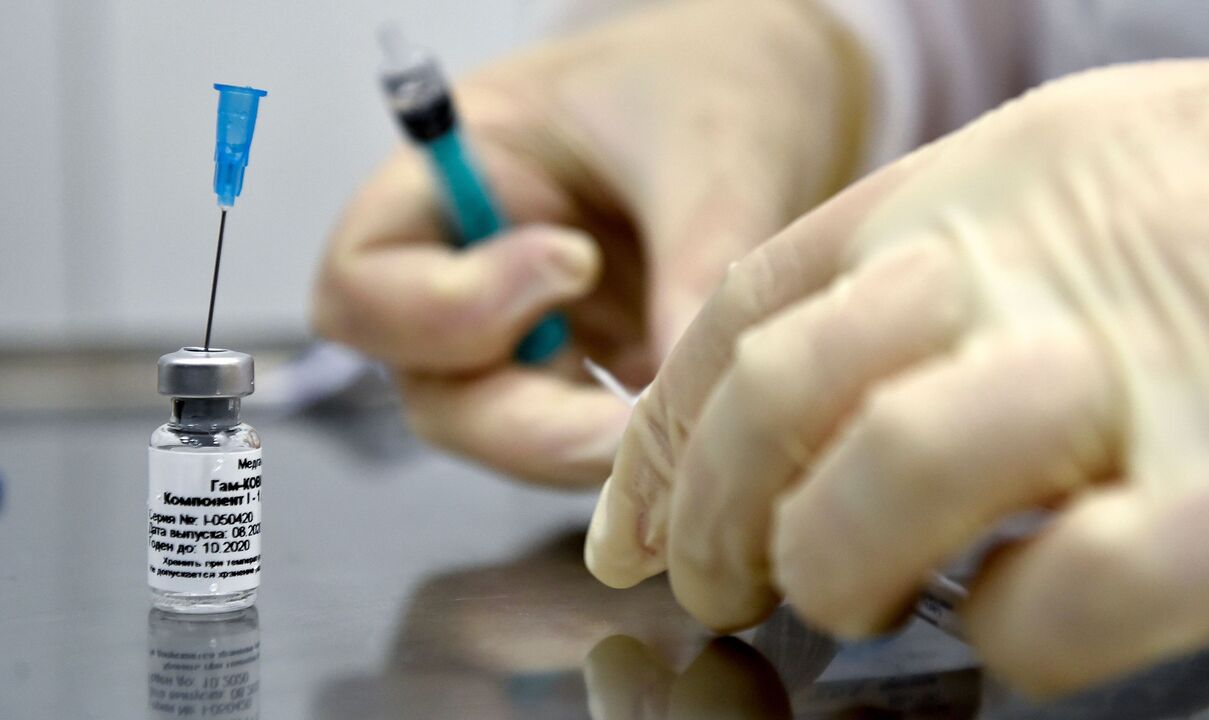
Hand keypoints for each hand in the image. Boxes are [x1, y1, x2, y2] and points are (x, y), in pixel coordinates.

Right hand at [312, 0, 867, 485]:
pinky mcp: (587, 370)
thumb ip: (693, 267)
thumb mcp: (710, 149)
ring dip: (579, 447)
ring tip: (673, 420)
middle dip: (525, 423)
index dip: (448, 305)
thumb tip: (682, 403)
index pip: (363, 283)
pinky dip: (623, 450)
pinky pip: (576, 440)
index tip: (574, 264)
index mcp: (449, 179)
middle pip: (431, 391)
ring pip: (502, 434)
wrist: (767, 92)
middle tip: (629, 425)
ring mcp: (525, 329)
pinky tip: (684, 427)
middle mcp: (468, 266)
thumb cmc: (711, 80)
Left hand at [586, 58, 1208, 692]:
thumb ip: (906, 259)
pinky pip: (1060, 595)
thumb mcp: (1053, 170)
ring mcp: (1130, 380)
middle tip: (712, 582)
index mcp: (965, 191)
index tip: (632, 529)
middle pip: (783, 388)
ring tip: (837, 596)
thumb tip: (761, 397)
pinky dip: (1012, 627)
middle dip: (712, 511)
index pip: (744, 314)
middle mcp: (1024, 271)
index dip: (662, 437)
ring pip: (889, 476)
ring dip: (830, 561)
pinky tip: (1016, 617)